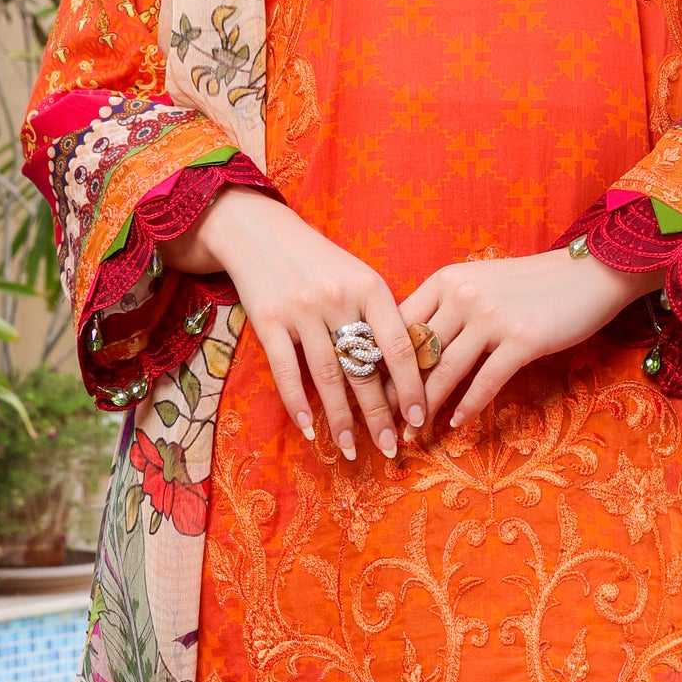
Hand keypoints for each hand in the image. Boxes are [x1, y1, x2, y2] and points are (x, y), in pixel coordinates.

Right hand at [162, 186, 426, 458]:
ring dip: (341, 419)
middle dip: (379, 414)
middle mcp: (338, 299)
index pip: (399, 346)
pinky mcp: (269, 320)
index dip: (411, 387)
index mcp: (371, 287)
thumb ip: (381, 317)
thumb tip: (407, 373)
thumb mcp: (359, 277)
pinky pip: (287, 370)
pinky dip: (298, 403)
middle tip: (390, 448)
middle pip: (364, 368)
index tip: (419, 419)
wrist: (262, 232)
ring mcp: (302, 310)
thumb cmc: (321, 263)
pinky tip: (309, 428)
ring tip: (351, 449)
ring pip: (328, 376)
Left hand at [398, 245, 637, 429]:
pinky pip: (485, 380)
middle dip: (397, 391)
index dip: (382, 359)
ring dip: (427, 406)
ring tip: (414, 431)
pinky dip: (468, 406)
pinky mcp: (521, 339)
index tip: (368, 390)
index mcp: (446, 280)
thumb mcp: (479, 283)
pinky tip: (456, 423)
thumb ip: (447, 307)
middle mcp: (463, 296)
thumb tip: (414, 345)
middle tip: (383, 422)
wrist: (586, 273)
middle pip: (418, 351)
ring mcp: (492, 317)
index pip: (400, 323)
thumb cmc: (530, 285)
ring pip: (445, 370)